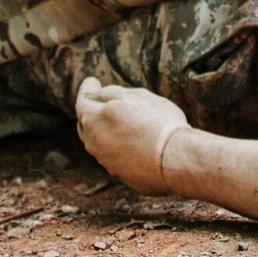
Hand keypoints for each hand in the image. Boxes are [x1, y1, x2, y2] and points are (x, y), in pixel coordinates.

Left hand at [76, 77, 188, 195]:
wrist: (175, 160)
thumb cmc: (158, 122)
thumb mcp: (137, 96)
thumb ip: (110, 93)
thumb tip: (95, 93)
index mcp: (95, 119)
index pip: (82, 101)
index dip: (87, 89)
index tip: (92, 81)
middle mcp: (94, 142)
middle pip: (86, 124)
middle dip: (91, 111)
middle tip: (101, 101)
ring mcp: (105, 161)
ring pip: (97, 141)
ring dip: (103, 129)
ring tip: (118, 121)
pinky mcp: (118, 175)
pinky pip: (111, 156)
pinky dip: (116, 146)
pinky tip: (131, 142)